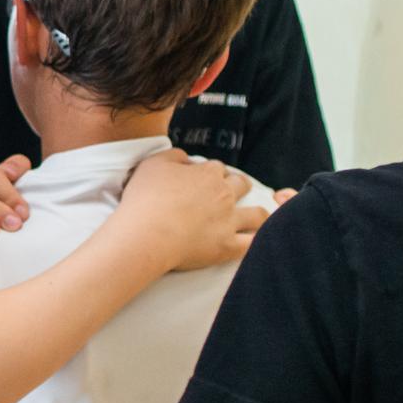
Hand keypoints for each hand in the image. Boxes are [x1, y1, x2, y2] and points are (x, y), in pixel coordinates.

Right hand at [116, 151, 268, 271]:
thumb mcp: (153, 163)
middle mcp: (224, 195)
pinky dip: (256, 242)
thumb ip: (174, 156)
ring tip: (254, 217)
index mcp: (207, 174)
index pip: (217, 168)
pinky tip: (255, 242)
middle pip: (242, 185)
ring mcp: (229, 221)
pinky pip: (251, 244)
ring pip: (257, 215)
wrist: (146, 235)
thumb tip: (187, 159)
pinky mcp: (227, 247)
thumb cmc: (145, 199)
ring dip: (258, 214)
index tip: (203, 180)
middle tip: (229, 194)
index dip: (211, 173)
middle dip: (239, 186)